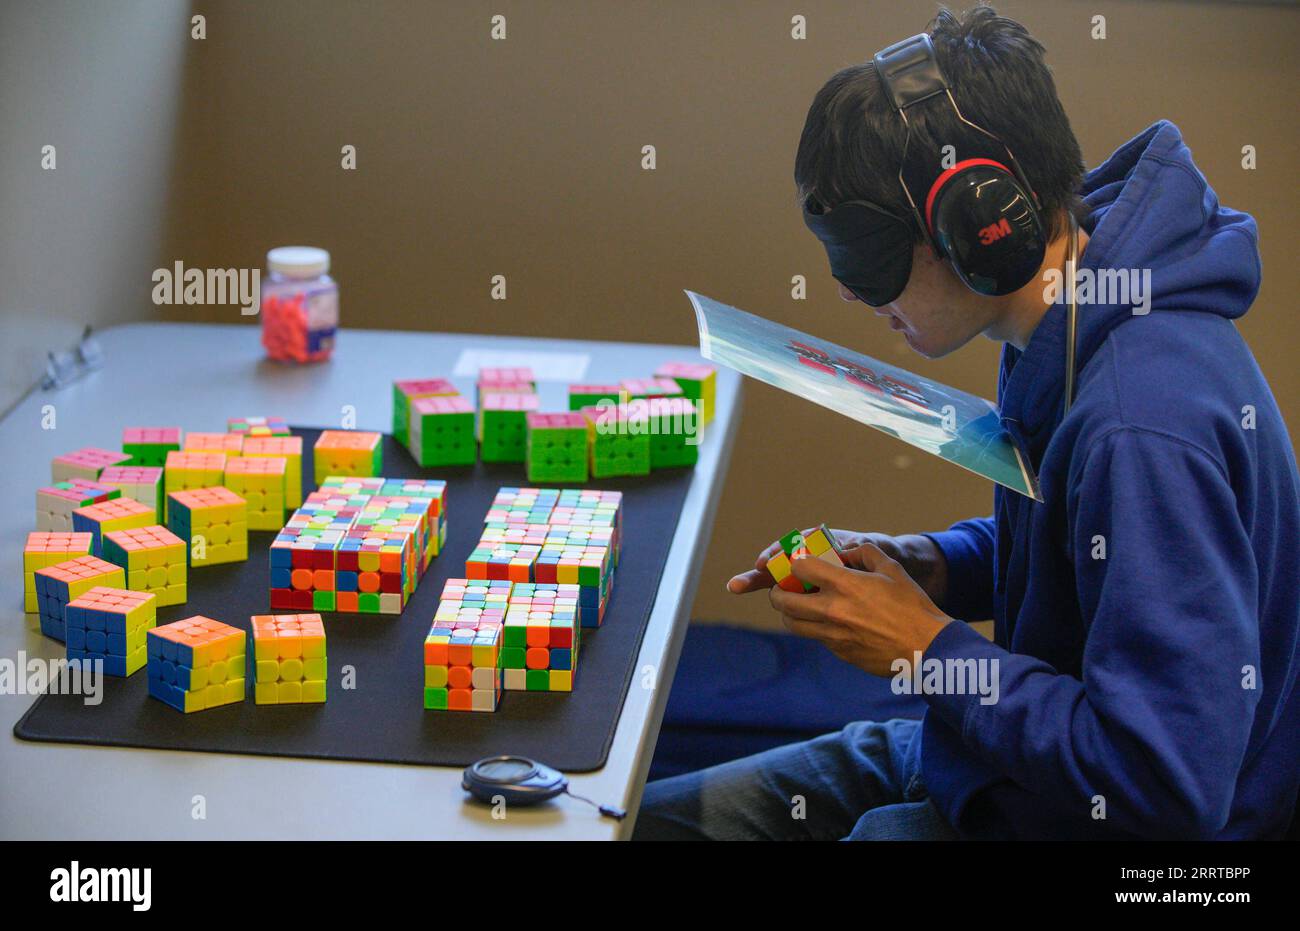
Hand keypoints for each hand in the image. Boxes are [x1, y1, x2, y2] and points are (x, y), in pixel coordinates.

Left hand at [767, 541, 951, 677]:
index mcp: (845, 585)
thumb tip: (844, 551)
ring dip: (790, 613)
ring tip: (798, 606)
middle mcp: (832, 611)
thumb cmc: (912, 605)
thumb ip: (864, 553)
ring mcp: (833, 635)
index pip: (800, 568)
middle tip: (784, 589)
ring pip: (792, 624)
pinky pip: (815, 637)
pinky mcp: (839, 652)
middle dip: (778, 592)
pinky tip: (828, 622)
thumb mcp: (892, 568)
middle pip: (783, 601)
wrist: (926, 647)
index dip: (795, 563)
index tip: (798, 564)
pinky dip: (814, 628)